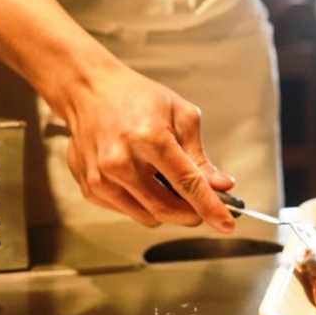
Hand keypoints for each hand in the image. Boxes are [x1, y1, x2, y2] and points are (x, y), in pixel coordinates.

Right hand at [59, 62, 237, 229]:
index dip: (210, 207)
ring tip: (167, 182)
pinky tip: (143, 179)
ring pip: (149, 217)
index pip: (187, 184)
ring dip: (168, 209)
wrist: (89, 91)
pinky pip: (129, 212)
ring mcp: (101, 178)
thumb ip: (200, 156)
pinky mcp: (90, 188)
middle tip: (204, 206)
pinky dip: (144, 204)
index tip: (226, 223)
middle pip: (167, 208)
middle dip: (192, 214)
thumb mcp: (181, 115)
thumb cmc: (136, 97)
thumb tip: (221, 186)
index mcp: (148, 138)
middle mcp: (120, 161)